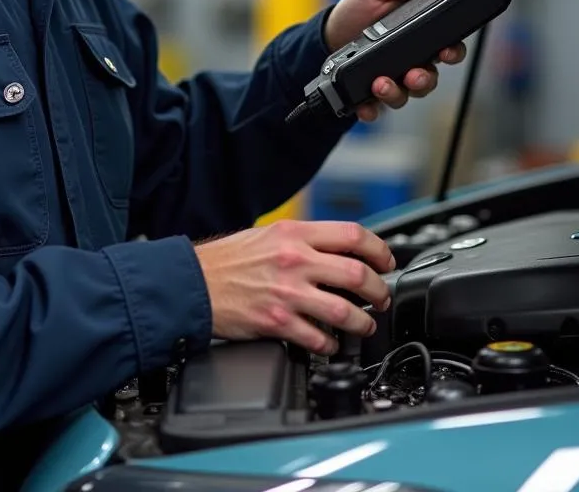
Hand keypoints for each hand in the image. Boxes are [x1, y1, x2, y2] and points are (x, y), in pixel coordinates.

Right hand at [193, 219, 395, 355]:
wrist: (193, 282)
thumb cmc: (228, 260)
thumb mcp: (268, 234)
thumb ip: (304, 240)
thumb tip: (340, 252)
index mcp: (294, 233)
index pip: (353, 235)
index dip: (379, 250)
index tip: (386, 262)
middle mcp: (294, 260)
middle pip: (358, 274)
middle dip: (380, 291)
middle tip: (382, 299)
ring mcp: (288, 292)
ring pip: (345, 311)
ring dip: (363, 323)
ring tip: (364, 326)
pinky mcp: (277, 321)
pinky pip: (318, 338)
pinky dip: (331, 344)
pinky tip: (330, 343)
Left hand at [324, 0, 466, 122]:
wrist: (329, 30)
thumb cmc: (359, 7)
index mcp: (421, 34)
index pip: (448, 46)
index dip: (453, 51)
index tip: (447, 51)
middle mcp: (412, 60)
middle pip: (430, 77)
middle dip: (425, 80)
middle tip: (414, 75)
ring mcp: (394, 78)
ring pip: (407, 94)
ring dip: (397, 93)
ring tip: (381, 84)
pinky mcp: (371, 93)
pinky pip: (378, 108)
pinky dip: (372, 110)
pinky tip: (365, 106)